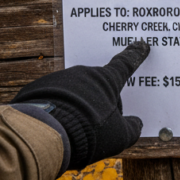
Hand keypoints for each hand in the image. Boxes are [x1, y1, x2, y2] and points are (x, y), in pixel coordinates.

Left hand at [12, 40, 149, 170]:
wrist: (46, 133)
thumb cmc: (89, 132)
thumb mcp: (120, 136)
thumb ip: (132, 128)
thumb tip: (137, 124)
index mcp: (107, 81)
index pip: (125, 65)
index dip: (134, 55)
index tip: (140, 44)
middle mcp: (84, 74)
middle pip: (97, 85)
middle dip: (98, 101)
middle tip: (97, 125)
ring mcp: (59, 79)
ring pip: (74, 93)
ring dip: (77, 107)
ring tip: (74, 132)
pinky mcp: (39, 88)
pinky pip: (53, 98)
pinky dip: (57, 110)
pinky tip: (56, 128)